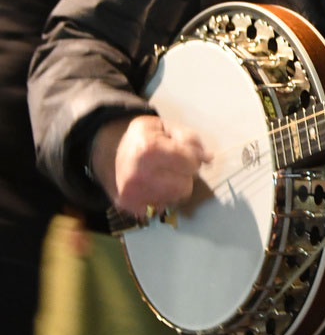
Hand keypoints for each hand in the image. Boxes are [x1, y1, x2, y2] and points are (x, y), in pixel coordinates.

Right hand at [89, 114, 211, 216]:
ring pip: (176, 198)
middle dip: (185, 174)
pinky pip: (163, 207)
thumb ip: (189, 139)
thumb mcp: (164, 126)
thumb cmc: (141, 138)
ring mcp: (133, 194)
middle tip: (172, 165)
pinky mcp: (130, 207)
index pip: (190, 163)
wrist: (107, 152)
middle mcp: (138, 175)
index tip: (185, 154)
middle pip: (185, 185)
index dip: (192, 157)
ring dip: (175, 186)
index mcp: (148, 149)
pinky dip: (162, 198)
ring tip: (162, 174)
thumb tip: (208, 158)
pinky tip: (153, 186)